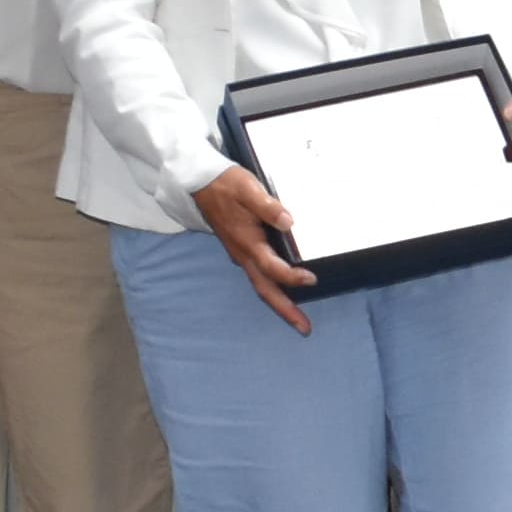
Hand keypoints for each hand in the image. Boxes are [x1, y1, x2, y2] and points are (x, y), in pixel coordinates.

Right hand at [196, 162, 321, 331]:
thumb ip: (268, 206)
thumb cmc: (226, 184)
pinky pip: (258, 276)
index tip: (311, 279)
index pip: (271, 267)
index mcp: (247, 242)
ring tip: (298, 319)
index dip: (291, 276)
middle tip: (305, 329)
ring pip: (261, 285)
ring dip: (280, 303)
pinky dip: (273, 288)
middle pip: (265, 290)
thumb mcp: (248, 189)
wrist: (200, 183)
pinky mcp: (241, 250)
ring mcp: (241, 255)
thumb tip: (288, 221)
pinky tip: (284, 290)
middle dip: (285, 310)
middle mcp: (243, 254)